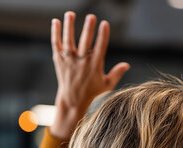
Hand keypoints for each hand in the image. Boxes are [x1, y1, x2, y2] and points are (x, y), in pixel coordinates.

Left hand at [50, 11, 129, 138]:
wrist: (72, 99)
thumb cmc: (92, 91)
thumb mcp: (107, 84)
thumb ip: (117, 73)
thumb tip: (126, 65)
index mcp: (95, 66)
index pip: (100, 48)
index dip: (103, 35)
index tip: (105, 24)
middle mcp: (81, 62)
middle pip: (85, 42)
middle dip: (88, 29)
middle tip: (91, 16)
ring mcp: (69, 61)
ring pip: (69, 41)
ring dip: (69, 27)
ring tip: (70, 13)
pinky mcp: (59, 60)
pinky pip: (56, 45)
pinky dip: (55, 33)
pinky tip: (55, 22)